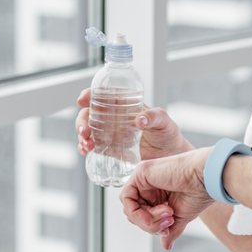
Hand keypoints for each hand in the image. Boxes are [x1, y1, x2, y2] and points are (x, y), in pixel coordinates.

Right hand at [75, 89, 193, 159]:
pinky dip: (84, 147)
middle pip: (90, 113)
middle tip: (85, 130)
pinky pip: (93, 146)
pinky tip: (85, 151)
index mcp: (125, 105)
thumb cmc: (168, 134)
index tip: (83, 99)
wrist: (169, 157)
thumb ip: (155, 117)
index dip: (90, 94)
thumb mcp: (165, 122)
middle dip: (82, 120)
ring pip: (88, 130)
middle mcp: (114, 118)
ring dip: (82, 136)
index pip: (104, 95)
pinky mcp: (110, 149)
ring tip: (87, 144)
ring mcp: (110, 133)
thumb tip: (140, 119)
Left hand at [120, 147, 215, 250]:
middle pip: (134, 213)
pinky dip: (135, 212)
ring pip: (130, 207)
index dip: (152, 227)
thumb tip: (165, 246)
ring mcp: (144, 178)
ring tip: (167, 215)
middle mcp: (148, 186)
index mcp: (158, 194)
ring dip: (146, 219)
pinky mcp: (140, 173)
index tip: (168, 230)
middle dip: (149, 225)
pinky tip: (149, 217)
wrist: (204, 181)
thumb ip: (170, 230)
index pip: (142, 216)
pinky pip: (126, 197)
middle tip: (168, 223)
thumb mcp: (180, 218)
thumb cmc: (197, 194)